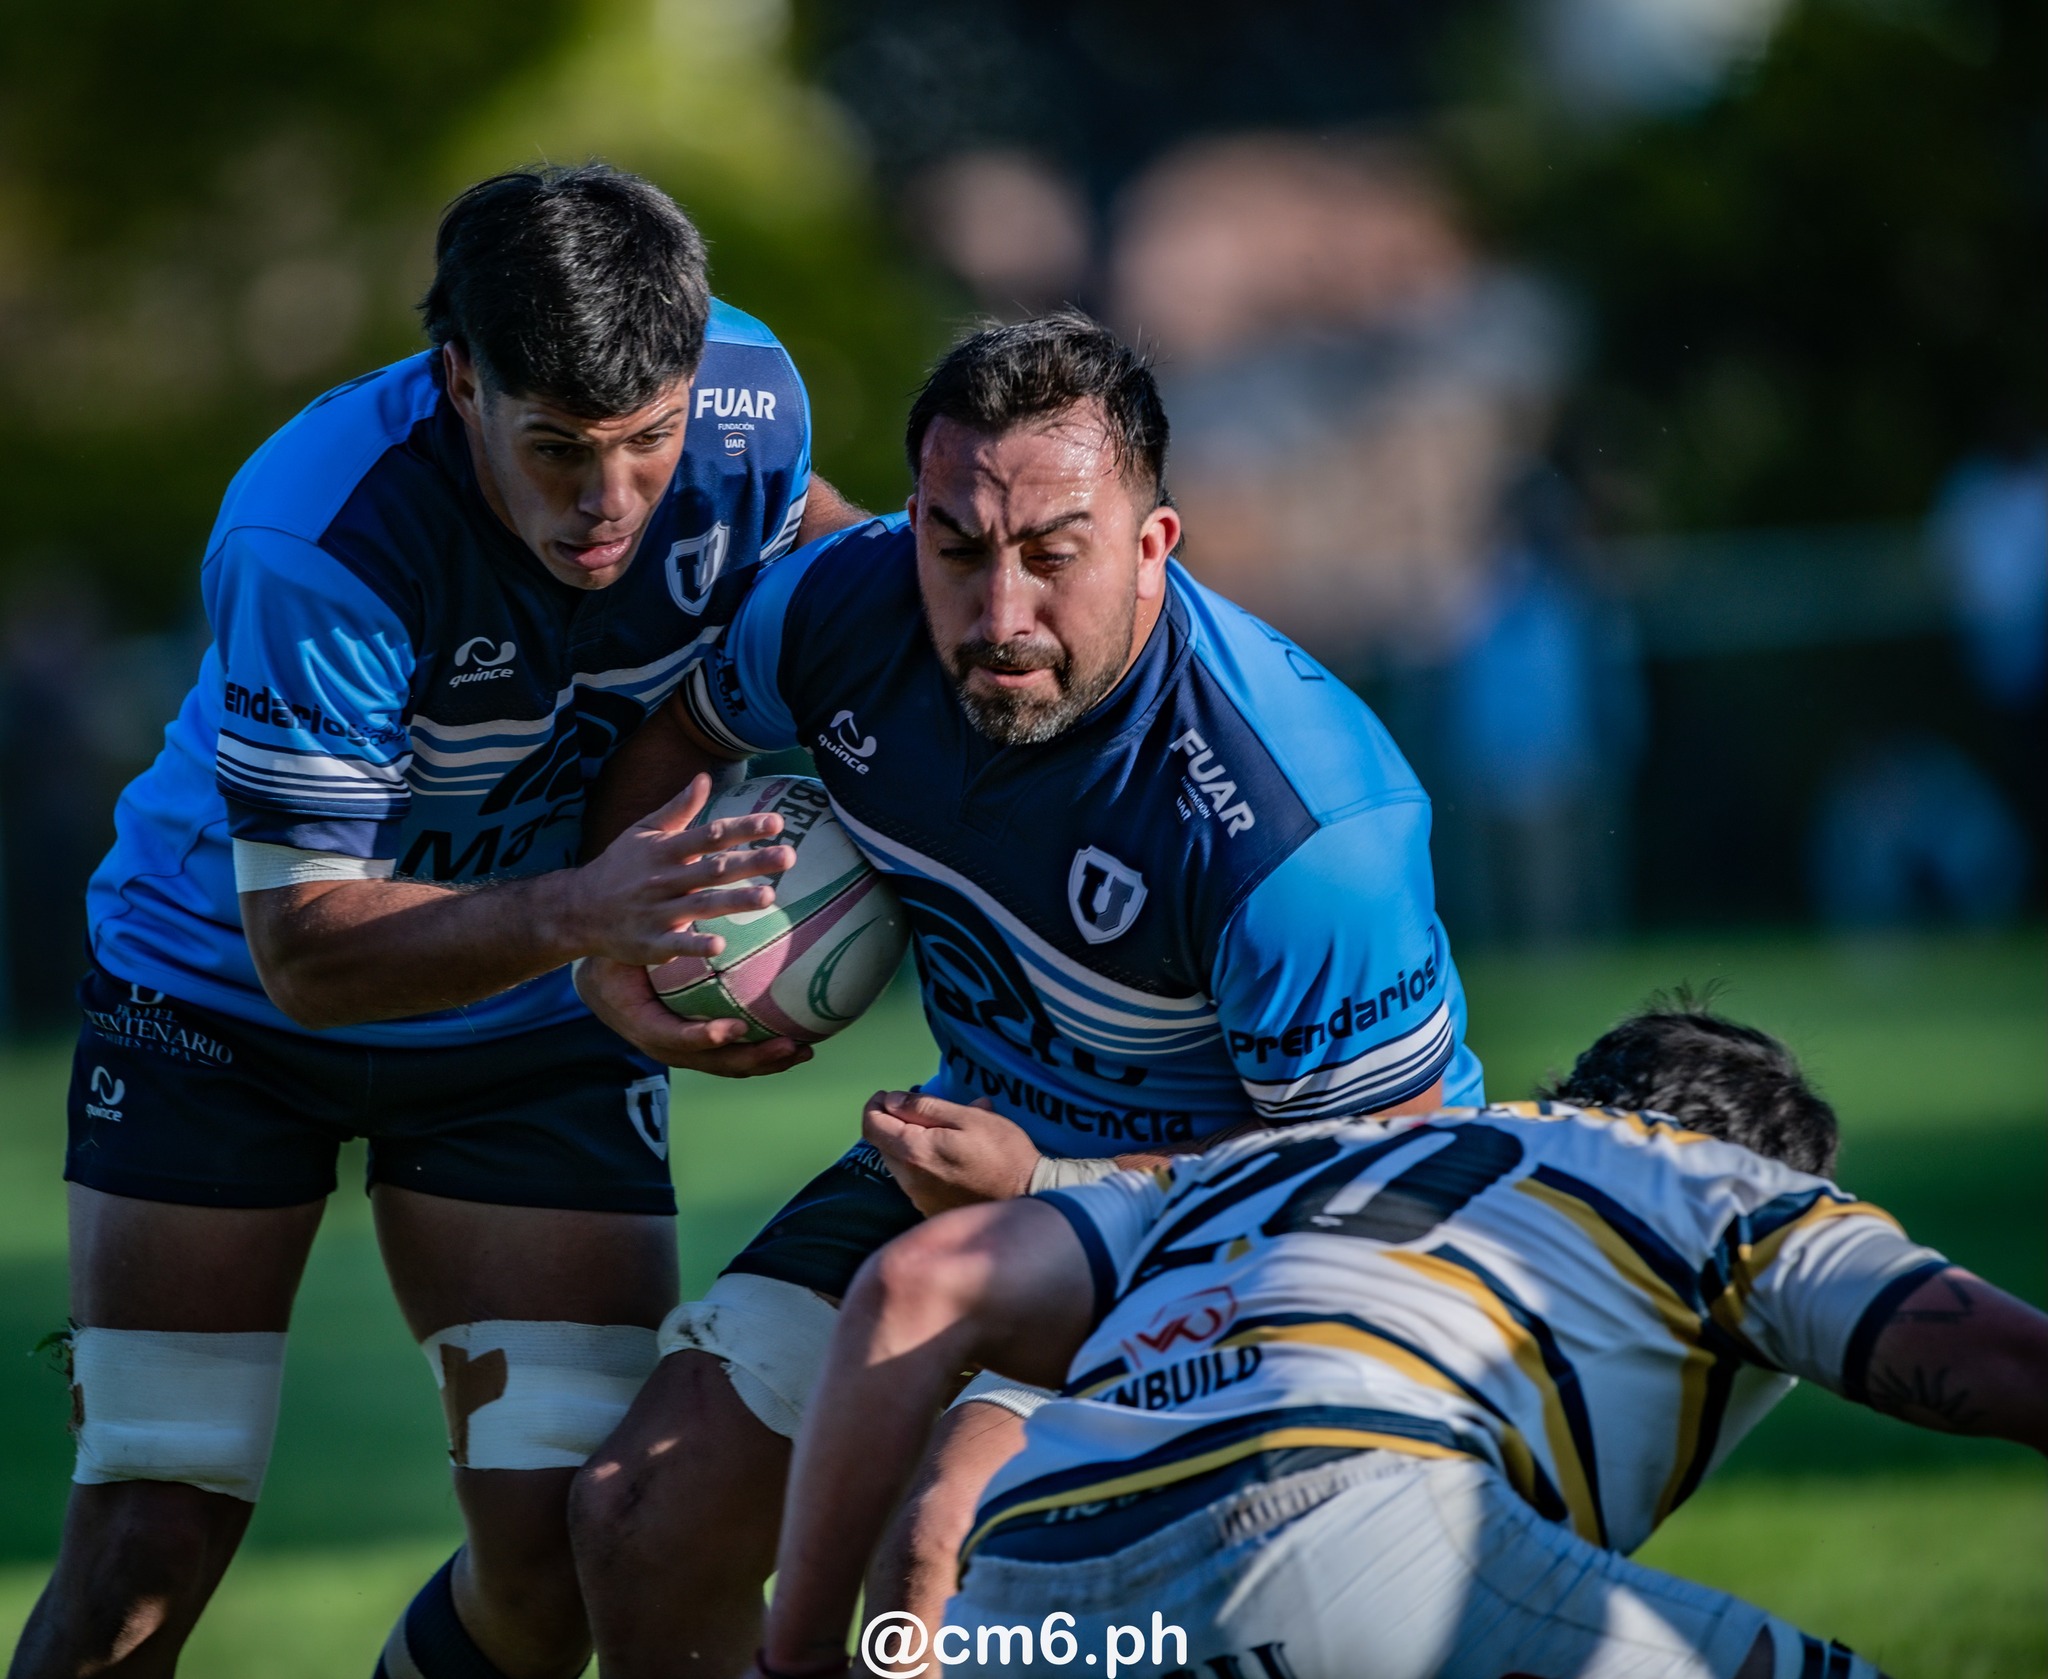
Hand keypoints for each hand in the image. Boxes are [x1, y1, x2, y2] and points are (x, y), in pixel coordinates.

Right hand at [562, 774, 796, 965]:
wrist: (577, 909)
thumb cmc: (619, 866)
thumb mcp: (643, 831)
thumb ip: (678, 809)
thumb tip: (704, 778)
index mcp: (664, 849)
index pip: (711, 835)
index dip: (744, 827)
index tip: (778, 822)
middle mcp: (663, 879)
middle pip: (714, 869)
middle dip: (752, 862)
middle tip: (790, 856)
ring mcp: (656, 912)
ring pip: (701, 905)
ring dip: (735, 901)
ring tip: (770, 897)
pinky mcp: (649, 943)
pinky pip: (675, 945)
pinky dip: (695, 946)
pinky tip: (720, 946)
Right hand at [576, 955, 811, 1076]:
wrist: (601, 987)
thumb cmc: (617, 962)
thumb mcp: (629, 950)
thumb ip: (658, 940)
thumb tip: (685, 905)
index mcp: (645, 1025)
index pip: (678, 1039)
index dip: (708, 1037)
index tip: (737, 1027)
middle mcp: (667, 1046)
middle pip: (714, 1062)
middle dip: (754, 1057)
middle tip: (788, 1045)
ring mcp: (686, 1053)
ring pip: (729, 1065)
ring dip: (767, 1062)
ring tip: (803, 1050)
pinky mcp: (699, 1050)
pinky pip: (733, 1057)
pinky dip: (764, 1054)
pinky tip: (795, 1043)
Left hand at [862, 1091, 1040, 1213]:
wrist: (1028, 1197)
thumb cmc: (1003, 1152)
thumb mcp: (969, 1118)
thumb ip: (925, 1107)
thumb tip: (892, 1101)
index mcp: (915, 1152)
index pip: (872, 1126)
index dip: (875, 1105)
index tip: (888, 1095)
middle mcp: (909, 1179)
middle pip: (882, 1144)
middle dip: (891, 1122)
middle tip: (916, 1108)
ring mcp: (919, 1198)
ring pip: (897, 1162)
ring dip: (906, 1142)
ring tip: (938, 1130)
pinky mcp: (930, 1209)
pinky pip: (912, 1179)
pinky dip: (919, 1161)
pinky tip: (946, 1155)